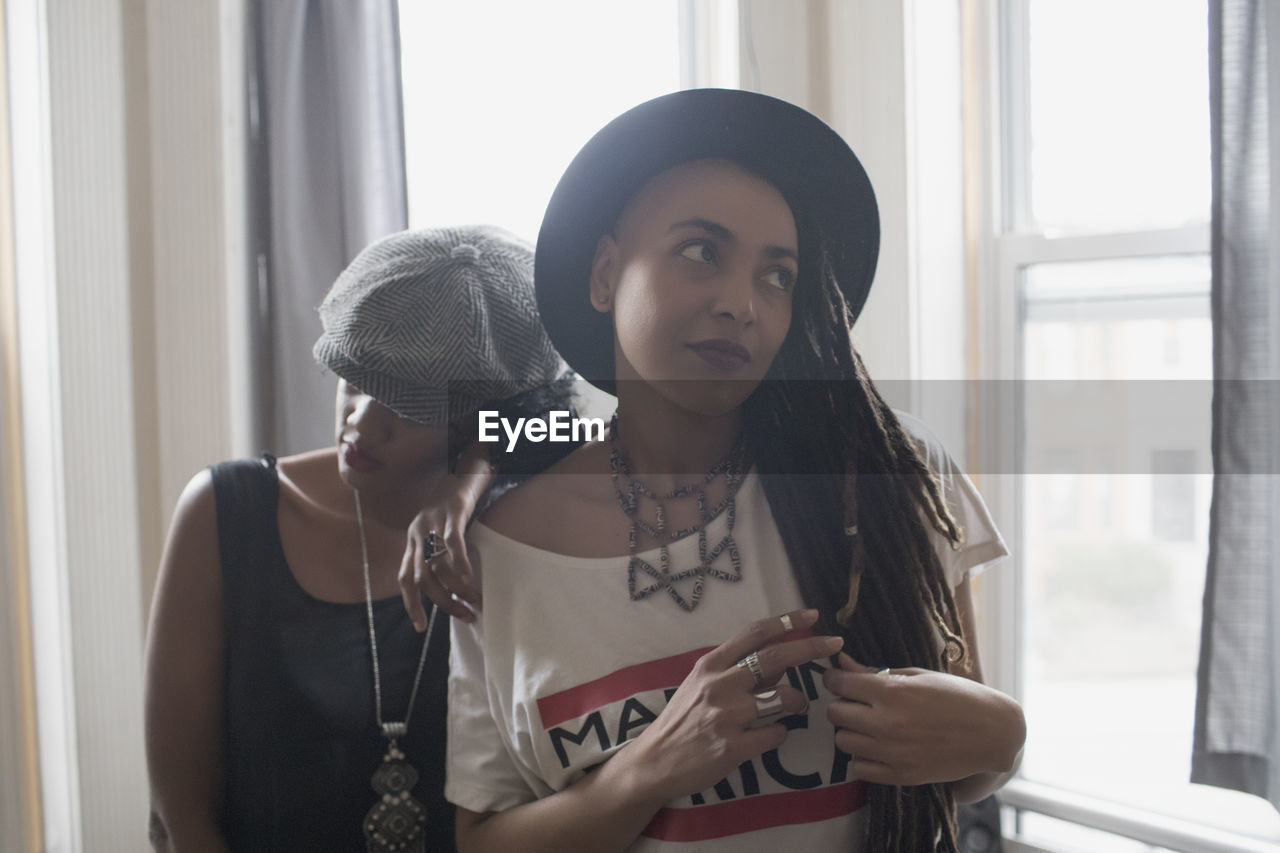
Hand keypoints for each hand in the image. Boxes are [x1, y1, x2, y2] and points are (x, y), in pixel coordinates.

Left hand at [399, 500, 476, 627]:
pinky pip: (452, 540)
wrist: (464, 464)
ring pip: (437, 563)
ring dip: (456, 587)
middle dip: (443, 602)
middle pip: (423, 577)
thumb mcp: (441, 530)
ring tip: (475, 600)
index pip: (406, 578)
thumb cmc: (457, 503)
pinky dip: (459, 562)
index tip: (421, 627)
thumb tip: (455, 586)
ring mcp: (434, 520)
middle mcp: (418, 531)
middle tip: (466, 615)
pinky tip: (469, 577)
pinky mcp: (453, 509)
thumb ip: (441, 554)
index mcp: (414, 539)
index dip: (411, 604)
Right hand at [620, 609, 843, 803]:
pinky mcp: (732, 746)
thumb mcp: (700, 684)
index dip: (786, 621)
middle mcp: (719, 684)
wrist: (656, 760)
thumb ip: (733, 670)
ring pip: (781, 697)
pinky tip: (770, 735)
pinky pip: (775, 733)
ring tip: (796, 707)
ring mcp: (726, 715)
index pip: (754, 633)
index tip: (813, 616)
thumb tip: (774, 662)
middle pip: (774, 658)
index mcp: (711, 664)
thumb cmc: (682, 719)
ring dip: (797, 700)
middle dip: (810, 647)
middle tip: (835, 644)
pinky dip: (780, 733)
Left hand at [823, 652, 1024, 787]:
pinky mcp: (902, 776)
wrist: (992, 733)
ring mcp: (894, 753)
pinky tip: (878, 747)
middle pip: (835, 714)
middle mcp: (888, 723)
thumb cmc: (956, 696)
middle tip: (857, 703)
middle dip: (842, 705)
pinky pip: (860, 769)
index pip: (839, 684)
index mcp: (892, 692)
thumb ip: (875, 672)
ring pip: (843, 742)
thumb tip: (842, 662)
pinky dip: (864, 757)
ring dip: (851, 731)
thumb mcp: (918, 675)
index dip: (836, 679)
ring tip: (869, 725)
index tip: (841, 680)